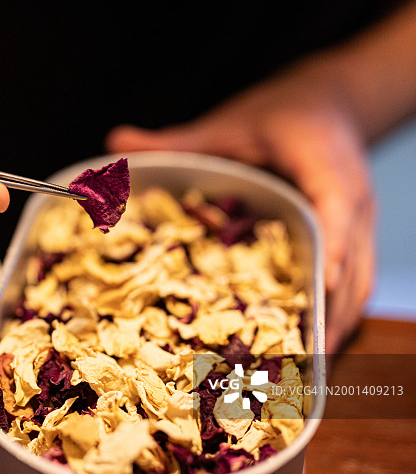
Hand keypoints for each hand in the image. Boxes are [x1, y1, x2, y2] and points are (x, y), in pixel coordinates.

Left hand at [106, 62, 374, 352]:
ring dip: (335, 324)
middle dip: (328, 310)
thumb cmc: (279, 114)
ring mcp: (358, 222)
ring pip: (358, 282)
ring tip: (302, 371)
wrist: (329, 102)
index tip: (320, 286)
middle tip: (298, 358)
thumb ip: (176, 141)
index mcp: (324, 161)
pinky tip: (305, 346)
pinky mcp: (354, 239)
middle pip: (353, 260)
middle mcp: (352, 197)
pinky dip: (333, 315)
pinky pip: (354, 283)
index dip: (333, 248)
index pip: (337, 206)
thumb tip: (115, 143)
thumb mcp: (227, 125)